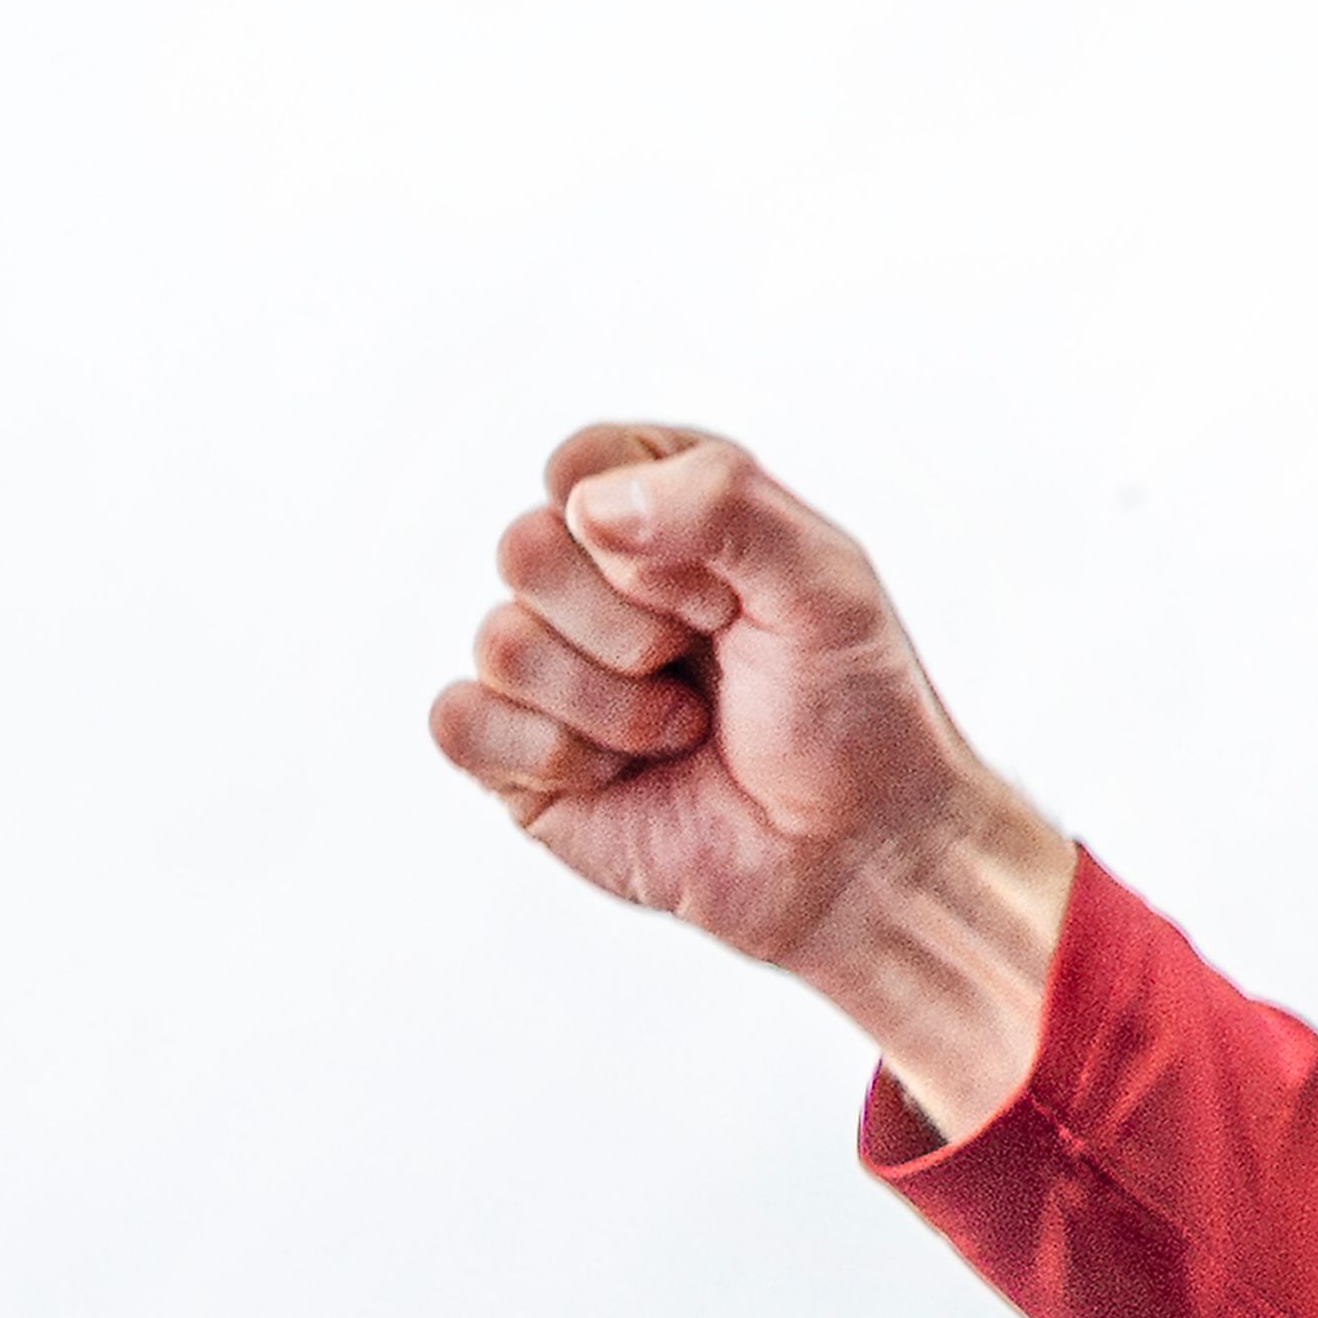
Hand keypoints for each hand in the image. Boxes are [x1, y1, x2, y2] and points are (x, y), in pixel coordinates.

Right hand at [428, 429, 1079, 1139]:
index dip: (646, 536)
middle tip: (702, 670)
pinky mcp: (518, 760)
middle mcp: (588, 578)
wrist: (858, 851)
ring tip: (681, 732)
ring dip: (610, 706)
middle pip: (523, 549)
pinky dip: (548, 756)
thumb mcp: (823, 577)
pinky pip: (459, 723)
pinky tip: (618, 777)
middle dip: (627, 627)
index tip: (723, 597)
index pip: (580, 466)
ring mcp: (548, 669)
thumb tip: (584, 506)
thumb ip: (721, 500)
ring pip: (501, 644)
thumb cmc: (851, 710)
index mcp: (655, 507)